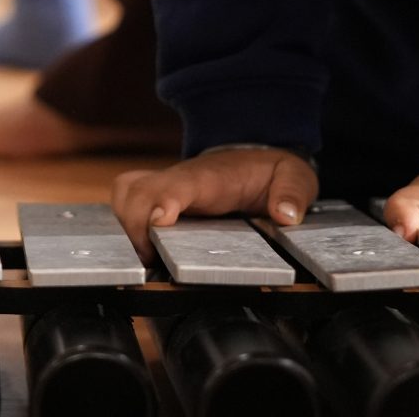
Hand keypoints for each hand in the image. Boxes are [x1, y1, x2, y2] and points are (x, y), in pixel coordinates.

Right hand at [112, 146, 317, 261]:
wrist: (254, 157)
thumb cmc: (270, 170)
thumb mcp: (294, 176)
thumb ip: (292, 192)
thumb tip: (285, 215)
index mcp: (213, 177)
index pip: (180, 184)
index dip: (163, 200)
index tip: (157, 222)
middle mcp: (181, 179)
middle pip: (138, 191)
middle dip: (134, 226)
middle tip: (153, 261)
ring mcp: (165, 186)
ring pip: (125, 194)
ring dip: (126, 225)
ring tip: (146, 258)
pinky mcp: (157, 197)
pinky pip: (126, 201)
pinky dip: (124, 223)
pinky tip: (141, 249)